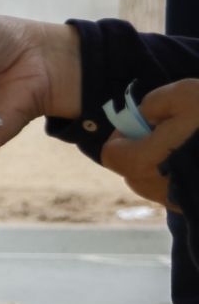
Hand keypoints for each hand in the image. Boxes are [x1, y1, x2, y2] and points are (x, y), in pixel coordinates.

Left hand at [101, 81, 198, 206]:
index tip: (144, 121)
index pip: (113, 154)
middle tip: (169, 129)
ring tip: (191, 143)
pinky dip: (184, 175)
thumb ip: (152, 105)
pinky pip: (180, 191)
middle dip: (143, 150)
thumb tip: (142, 118)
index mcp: (145, 162)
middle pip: (133, 172)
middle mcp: (159, 189)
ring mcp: (181, 203)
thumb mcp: (184, 94)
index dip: (123, 134)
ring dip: (164, 163)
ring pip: (156, 183)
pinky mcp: (196, 208)